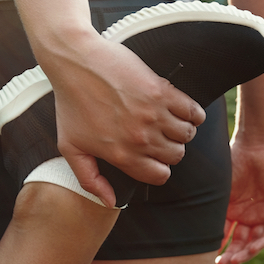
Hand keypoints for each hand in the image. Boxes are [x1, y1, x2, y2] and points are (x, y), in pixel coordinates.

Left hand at [43, 35, 206, 205]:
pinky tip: (183, 109)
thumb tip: (110, 202)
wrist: (75, 61)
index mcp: (121, 154)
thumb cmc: (70, 102)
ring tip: (171, 121)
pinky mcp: (162, 91)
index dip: (160, 169)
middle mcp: (140, 138)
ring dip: (182, 130)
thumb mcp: (70, 146)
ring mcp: (153, 114)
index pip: (160, 176)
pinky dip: (194, 113)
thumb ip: (89, 179)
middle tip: (161, 136)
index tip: (154, 157)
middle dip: (171, 149)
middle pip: (176, 155)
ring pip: (187, 134)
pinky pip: (193, 111)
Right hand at [214, 138, 263, 263]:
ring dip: (246, 252)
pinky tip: (252, 249)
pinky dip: (263, 241)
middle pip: (240, 242)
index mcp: (231, 210)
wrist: (254, 145)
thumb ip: (209, 210)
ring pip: (256, 239)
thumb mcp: (218, 191)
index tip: (206, 258)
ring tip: (234, 260)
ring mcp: (262, 212)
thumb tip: (188, 231)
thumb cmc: (232, 162)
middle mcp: (246, 215)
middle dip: (231, 255)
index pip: (224, 235)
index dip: (217, 248)